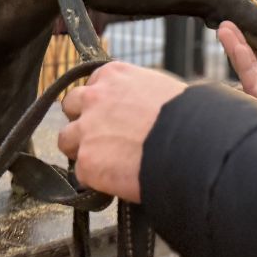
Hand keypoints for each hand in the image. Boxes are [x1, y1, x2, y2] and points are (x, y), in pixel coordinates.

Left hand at [58, 62, 187, 203]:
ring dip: (81, 150)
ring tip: (105, 163)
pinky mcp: (87, 161)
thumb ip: (138, 94)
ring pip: (66, 139)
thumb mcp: (161, 89)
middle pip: (71, 106)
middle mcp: (94, 97)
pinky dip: (95, 179)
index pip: (93, 85)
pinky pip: (81, 173)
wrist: (191, 145)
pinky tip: (115, 181)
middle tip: (102, 137)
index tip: (112, 115)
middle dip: (83, 121)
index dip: (102, 104)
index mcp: (114, 75)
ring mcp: (87, 129)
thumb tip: (140, 109)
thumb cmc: (188, 118)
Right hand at [218, 22, 256, 132]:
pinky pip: (253, 83)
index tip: (244, 29)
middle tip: (225, 24)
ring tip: (224, 29)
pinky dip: (244, 64)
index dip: (255, 48)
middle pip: (252, 68)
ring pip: (248, 74)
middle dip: (238, 45)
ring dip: (235, 50)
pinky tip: (237, 47)